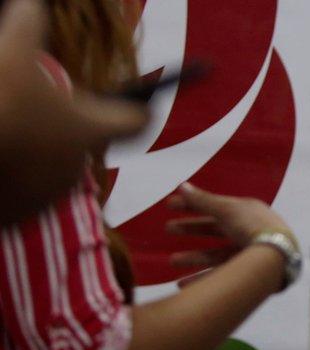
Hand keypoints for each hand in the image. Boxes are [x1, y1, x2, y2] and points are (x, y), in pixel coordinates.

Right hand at [0, 0, 146, 224]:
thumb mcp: (11, 50)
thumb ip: (30, 22)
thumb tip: (32, 3)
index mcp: (92, 128)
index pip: (139, 120)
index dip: (139, 107)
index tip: (140, 100)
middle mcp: (82, 164)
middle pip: (92, 140)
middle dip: (72, 123)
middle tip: (44, 106)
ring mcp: (53, 192)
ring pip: (58, 165)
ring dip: (44, 149)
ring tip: (15, 129)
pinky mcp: (25, 212)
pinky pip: (29, 190)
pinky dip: (17, 174)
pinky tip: (2, 156)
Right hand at [166, 182, 292, 269]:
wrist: (277, 256)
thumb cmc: (252, 227)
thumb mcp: (226, 210)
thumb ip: (203, 200)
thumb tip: (180, 186)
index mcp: (246, 212)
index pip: (215, 206)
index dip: (193, 204)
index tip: (169, 205)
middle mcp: (248, 231)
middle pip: (215, 229)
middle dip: (191, 229)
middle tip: (168, 228)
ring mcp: (249, 252)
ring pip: (216, 255)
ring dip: (193, 258)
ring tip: (171, 261)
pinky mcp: (248, 272)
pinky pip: (222, 275)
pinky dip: (203, 279)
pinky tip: (184, 284)